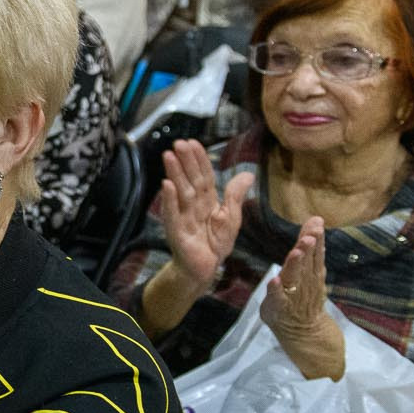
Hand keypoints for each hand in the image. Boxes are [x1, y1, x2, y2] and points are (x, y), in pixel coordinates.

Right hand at [157, 140, 253, 286]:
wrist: (204, 269)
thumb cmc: (215, 244)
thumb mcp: (231, 218)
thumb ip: (235, 195)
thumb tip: (248, 173)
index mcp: (208, 201)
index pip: (205, 176)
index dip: (200, 160)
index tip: (194, 143)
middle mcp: (193, 205)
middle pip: (190, 180)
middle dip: (185, 161)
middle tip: (178, 143)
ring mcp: (183, 216)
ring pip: (180, 192)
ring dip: (174, 174)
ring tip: (169, 156)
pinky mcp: (176, 231)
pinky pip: (172, 213)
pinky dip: (169, 200)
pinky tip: (166, 185)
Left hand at [258, 217, 343, 379]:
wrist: (307, 332)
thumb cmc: (303, 296)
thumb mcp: (310, 271)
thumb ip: (311, 248)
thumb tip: (315, 220)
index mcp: (311, 273)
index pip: (314, 252)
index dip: (315, 237)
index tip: (316, 221)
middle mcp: (304, 283)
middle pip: (307, 263)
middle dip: (308, 249)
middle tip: (309, 235)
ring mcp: (293, 296)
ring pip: (295, 279)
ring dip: (295, 266)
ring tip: (296, 252)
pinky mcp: (279, 308)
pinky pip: (278, 299)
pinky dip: (276, 291)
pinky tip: (274, 282)